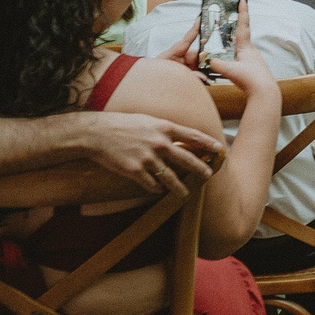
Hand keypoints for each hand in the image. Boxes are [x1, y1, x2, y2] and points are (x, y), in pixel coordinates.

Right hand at [75, 110, 221, 193]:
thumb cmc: (121, 124)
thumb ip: (163, 129)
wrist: (96, 133)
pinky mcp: (135, 170)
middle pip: (187, 159)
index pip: (192, 135)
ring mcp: (147, 158)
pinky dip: (155, 188)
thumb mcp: (147, 121)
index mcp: (163, 127)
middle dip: (200, 169)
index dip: (207, 143)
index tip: (219, 149)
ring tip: (185, 193)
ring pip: (170, 178)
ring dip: (179, 188)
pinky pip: (151, 184)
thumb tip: (178, 137)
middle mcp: (159, 143)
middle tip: (209, 175)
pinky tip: (157, 190)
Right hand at [178, 0, 274, 101]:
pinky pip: (237, 54)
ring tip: (223, 30)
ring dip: (232, 37)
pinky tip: (225, 54)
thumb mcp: (231, 71)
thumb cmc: (252, 81)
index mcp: (246, 47)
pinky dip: (230, 50)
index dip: (243, 11)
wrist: (264, 93)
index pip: (243, 25)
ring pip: (238, 44)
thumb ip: (217, 64)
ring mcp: (249, 58)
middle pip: (240, 32)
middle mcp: (249, 50)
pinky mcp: (248, 67)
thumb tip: (207, 60)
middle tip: (231, 10)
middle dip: (236, 21)